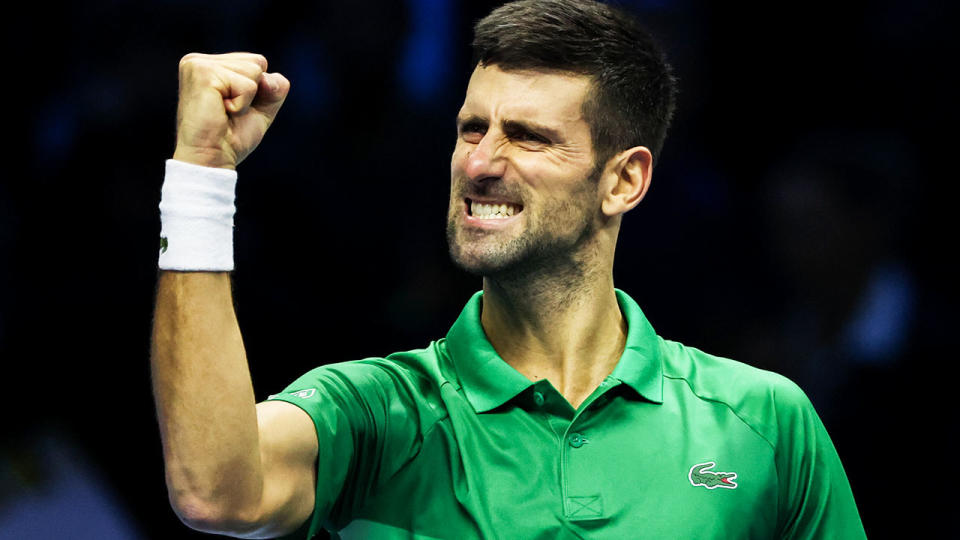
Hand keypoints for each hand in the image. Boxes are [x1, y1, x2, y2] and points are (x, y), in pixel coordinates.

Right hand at [173, 52, 289, 169]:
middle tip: (228, 112)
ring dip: (247, 100)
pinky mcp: (202, 73)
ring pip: (254, 71)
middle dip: (254, 93)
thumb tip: (267, 78)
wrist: (212, 159)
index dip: (258, 91)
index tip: (233, 108)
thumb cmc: (231, 138)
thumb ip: (275, 87)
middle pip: (258, 62)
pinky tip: (221, 112)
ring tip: (223, 112)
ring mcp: (198, 64)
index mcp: (210, 64)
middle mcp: (199, 60)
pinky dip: (242, 105)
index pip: (257, 62)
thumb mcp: (261, 108)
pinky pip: (248, 85)